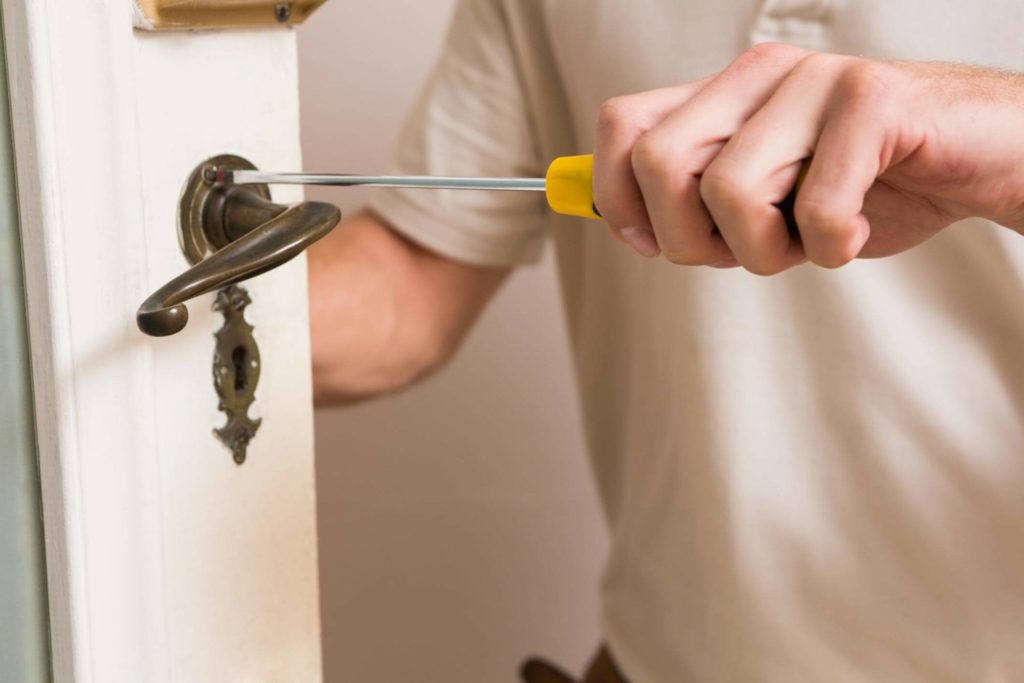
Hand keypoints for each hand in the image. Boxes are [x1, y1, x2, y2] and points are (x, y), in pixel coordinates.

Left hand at [593, 43, 1023, 273]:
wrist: (978, 161)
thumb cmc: (867, 186)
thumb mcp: (766, 203)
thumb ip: (699, 206)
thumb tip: (627, 228)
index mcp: (724, 96)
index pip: (622, 125)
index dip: (615, 196)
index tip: (649, 242)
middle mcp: (757, 76)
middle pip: (657, 162)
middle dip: (688, 239)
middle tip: (748, 249)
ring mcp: (814, 81)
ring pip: (728, 192)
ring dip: (767, 252)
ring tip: (812, 239)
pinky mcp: (873, 100)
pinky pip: (816, 209)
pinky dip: (834, 249)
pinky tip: (859, 229)